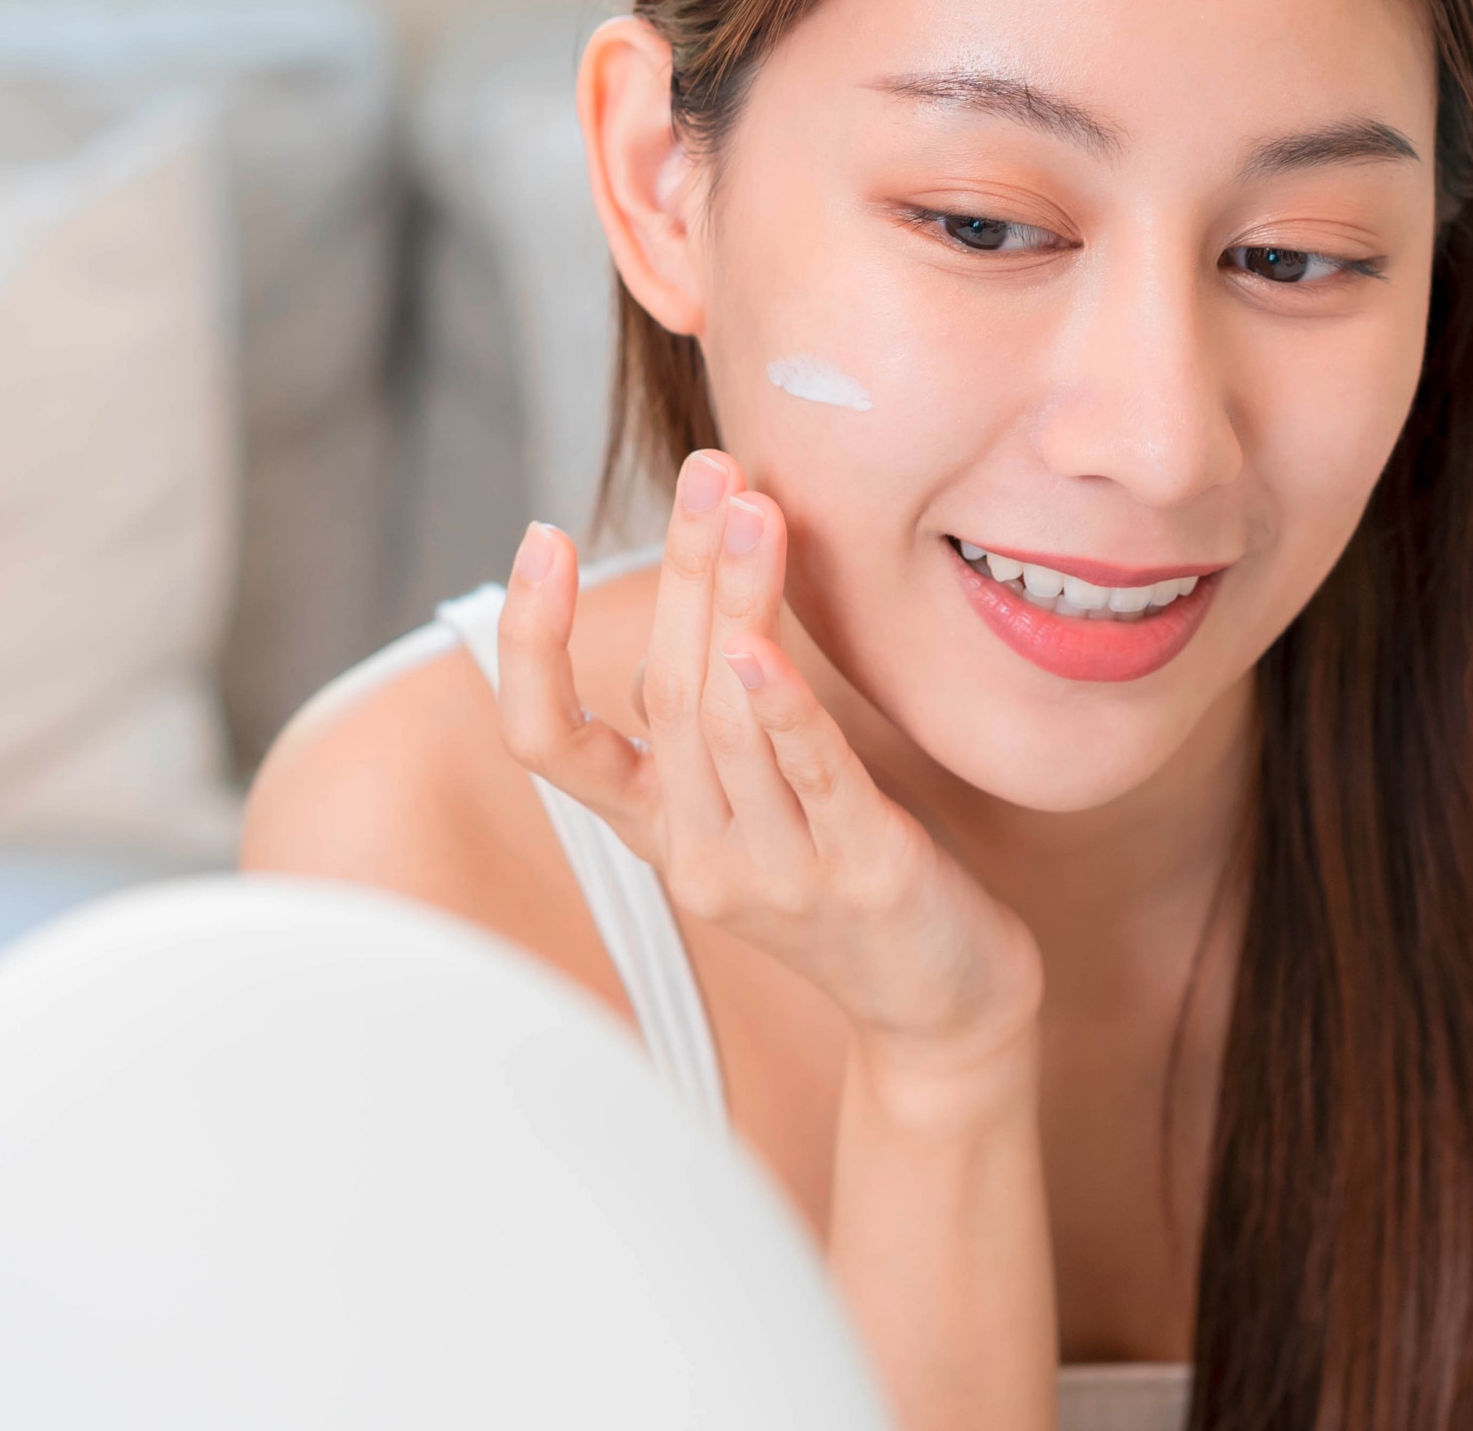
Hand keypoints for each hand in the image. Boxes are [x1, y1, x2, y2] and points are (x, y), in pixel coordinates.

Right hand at [495, 451, 1042, 1075]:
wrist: (943, 1005)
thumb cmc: (850, 876)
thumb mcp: (758, 799)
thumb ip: (716, 713)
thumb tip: (700, 582)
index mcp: (661, 830)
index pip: (548, 742)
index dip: (530, 644)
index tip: (539, 538)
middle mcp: (699, 854)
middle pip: (663, 692)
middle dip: (681, 569)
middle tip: (707, 468)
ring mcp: (775, 872)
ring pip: (726, 720)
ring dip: (734, 602)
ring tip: (749, 506)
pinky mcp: (859, 874)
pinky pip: (808, 779)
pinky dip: (781, 708)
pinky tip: (763, 645)